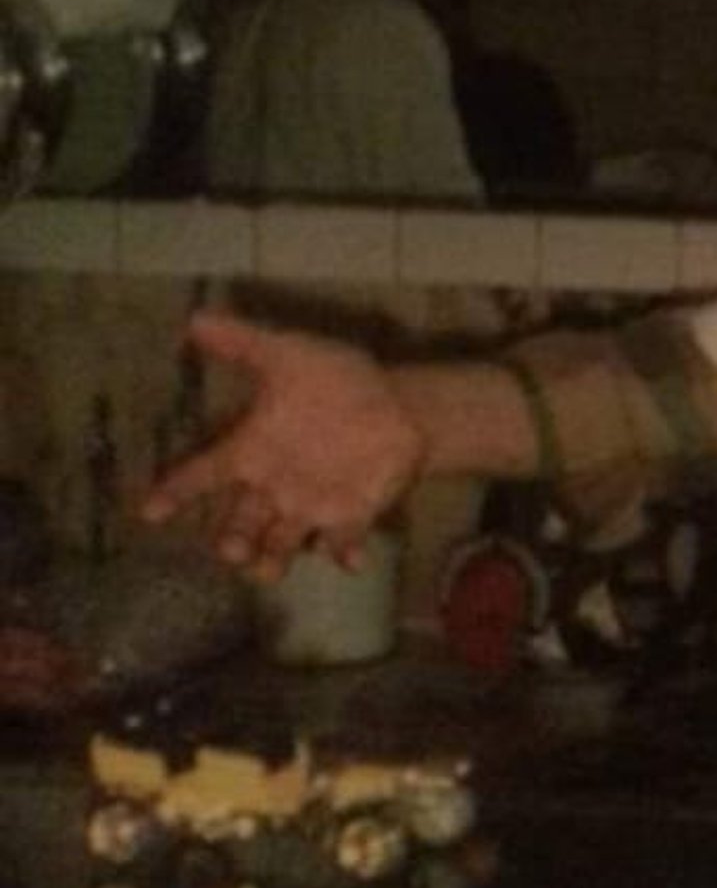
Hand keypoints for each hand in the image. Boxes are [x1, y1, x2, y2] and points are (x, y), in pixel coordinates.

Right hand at [139, 311, 423, 579]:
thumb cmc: (335, 382)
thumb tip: (194, 318)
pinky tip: (351, 557)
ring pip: (278, 545)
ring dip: (271, 560)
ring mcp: (309, 507)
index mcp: (252, 450)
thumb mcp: (288, 355)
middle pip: (238, 524)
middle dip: (231, 539)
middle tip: (230, 548)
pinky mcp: (350, 517)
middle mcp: (272, 488)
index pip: (203, 474)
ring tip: (266, 569)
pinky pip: (340, 544)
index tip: (150, 511)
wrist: (395, 404)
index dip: (176, 491)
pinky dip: (344, 553)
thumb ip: (242, 344)